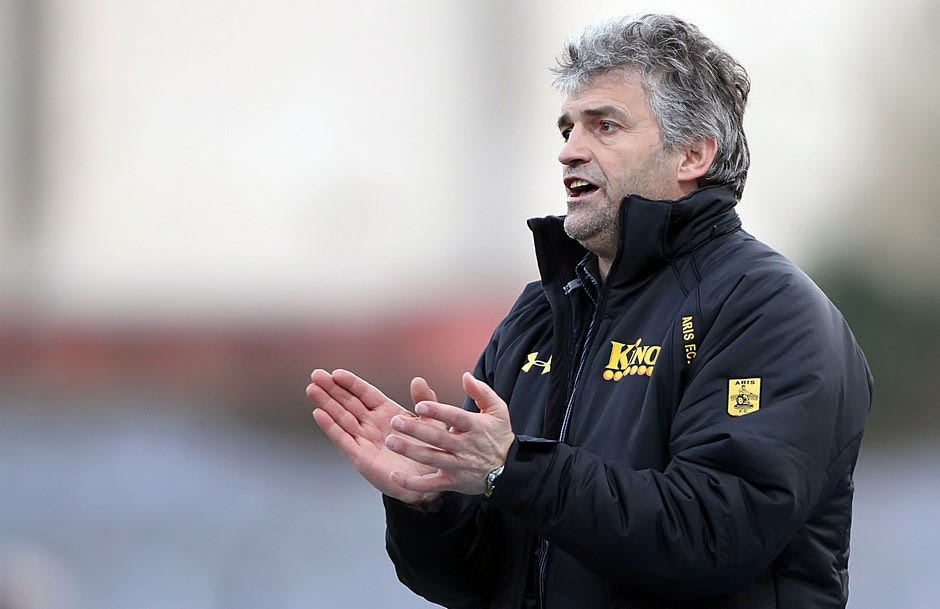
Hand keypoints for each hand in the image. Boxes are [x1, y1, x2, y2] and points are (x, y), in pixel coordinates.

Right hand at [308, 369, 442, 505]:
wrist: (429, 482)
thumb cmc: (429, 451)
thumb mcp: (430, 422)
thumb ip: (424, 401)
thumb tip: (418, 380)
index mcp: (387, 412)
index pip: (365, 393)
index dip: (351, 383)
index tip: (336, 372)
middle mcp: (372, 424)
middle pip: (348, 403)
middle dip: (332, 389)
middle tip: (315, 375)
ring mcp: (364, 440)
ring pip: (341, 418)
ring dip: (326, 404)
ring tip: (312, 389)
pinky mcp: (360, 456)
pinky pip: (343, 439)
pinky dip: (330, 426)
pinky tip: (318, 414)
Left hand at [384, 372, 514, 495]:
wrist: (510, 470)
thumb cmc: (498, 437)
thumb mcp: (498, 410)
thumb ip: (482, 392)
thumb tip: (466, 376)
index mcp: (474, 427)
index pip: (455, 417)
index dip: (438, 412)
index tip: (420, 405)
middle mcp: (465, 447)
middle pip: (438, 438)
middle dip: (415, 429)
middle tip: (395, 421)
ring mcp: (458, 465)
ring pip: (431, 458)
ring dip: (409, 450)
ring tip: (391, 441)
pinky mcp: (452, 482)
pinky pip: (430, 485)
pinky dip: (412, 483)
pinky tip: (395, 476)